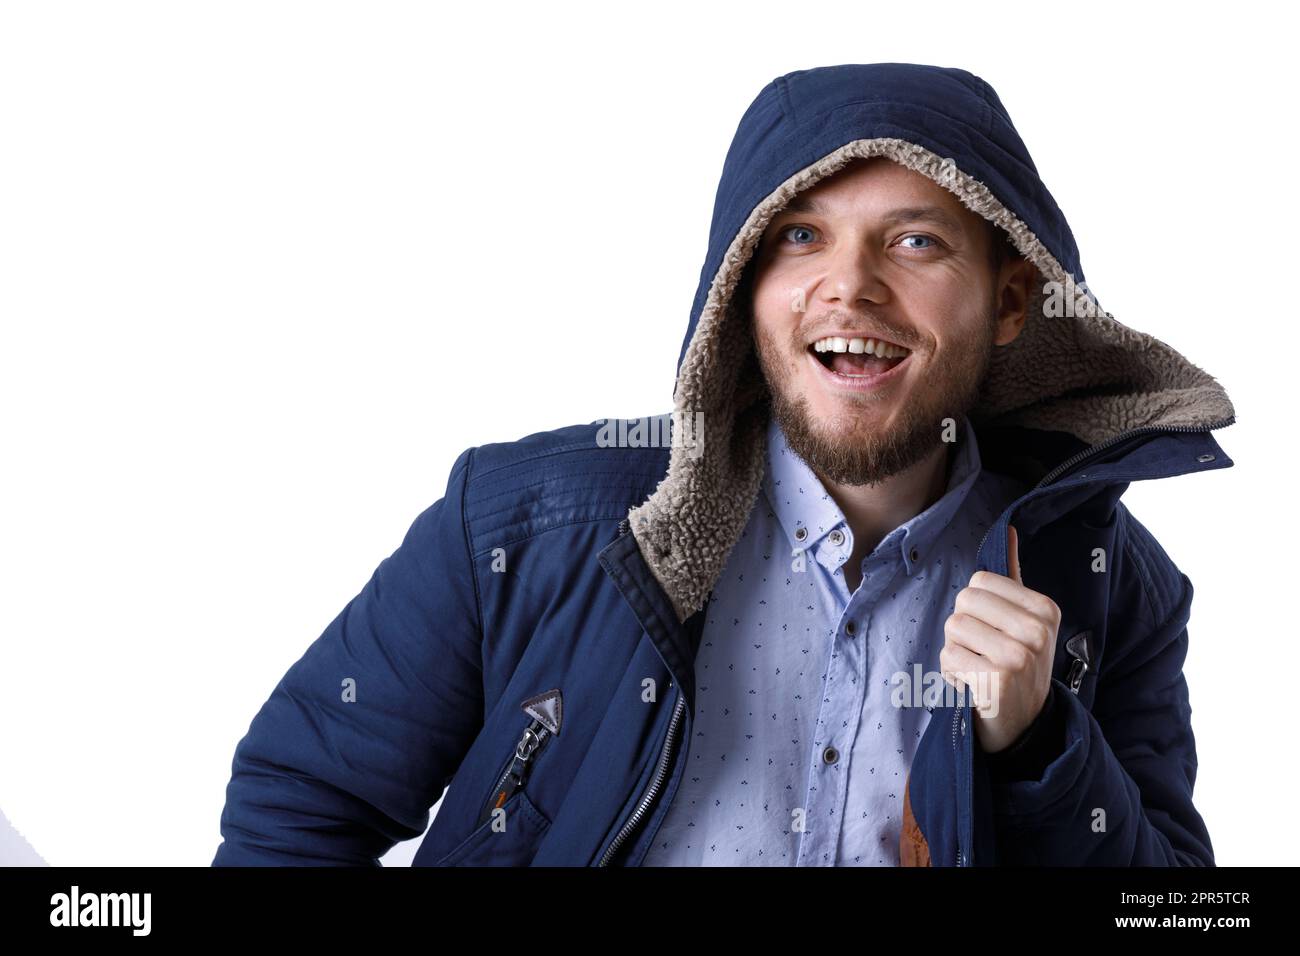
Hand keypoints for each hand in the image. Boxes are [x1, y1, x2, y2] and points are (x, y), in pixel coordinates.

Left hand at [939, 524, 1059, 752]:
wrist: (1023, 725)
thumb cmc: (1017, 666)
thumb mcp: (1024, 620)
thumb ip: (1013, 576)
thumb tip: (1008, 530)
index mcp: (1045, 609)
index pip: (980, 581)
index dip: (975, 606)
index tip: (993, 630)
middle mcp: (1038, 630)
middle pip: (964, 601)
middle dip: (962, 627)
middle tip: (982, 652)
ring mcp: (1020, 656)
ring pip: (953, 628)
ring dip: (956, 651)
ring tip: (978, 669)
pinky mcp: (998, 680)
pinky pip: (949, 657)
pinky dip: (952, 673)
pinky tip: (973, 685)